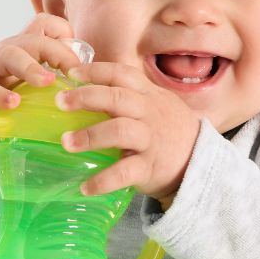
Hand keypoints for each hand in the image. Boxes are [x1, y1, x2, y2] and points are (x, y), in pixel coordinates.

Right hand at [0, 13, 82, 148]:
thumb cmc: (11, 96)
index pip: (45, 24)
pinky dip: (0, 94)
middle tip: (73, 73)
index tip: (79, 62)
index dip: (64, 35)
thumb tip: (95, 82)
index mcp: (26, 47)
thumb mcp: (35, 82)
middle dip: (56, 52)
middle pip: (32, 38)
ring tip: (47, 82)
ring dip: (30, 67)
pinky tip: (14, 103)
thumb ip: (58, 76)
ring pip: (9, 53)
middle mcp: (9, 50)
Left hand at [55, 61, 200, 207]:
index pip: (121, 74)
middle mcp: (149, 113)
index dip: (95, 71)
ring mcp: (150, 140)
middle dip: (86, 97)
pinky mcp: (149, 168)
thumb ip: (125, 96)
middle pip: (117, 98)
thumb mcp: (153, 104)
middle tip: (60, 103)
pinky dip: (103, 180)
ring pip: (120, 131)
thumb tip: (81, 90)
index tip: (71, 73)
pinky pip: (124, 173)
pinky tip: (84, 187)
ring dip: (90, 136)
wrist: (199, 161)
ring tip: (66, 142)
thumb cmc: (165, 129)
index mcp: (147, 94)